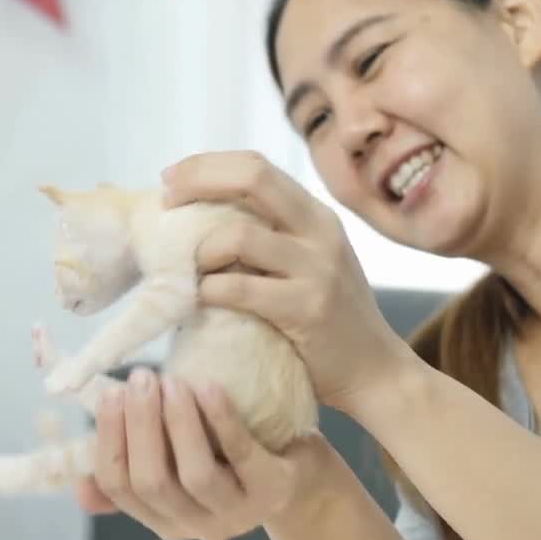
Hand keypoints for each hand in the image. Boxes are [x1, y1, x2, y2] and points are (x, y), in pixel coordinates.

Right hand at [79, 366, 332, 539]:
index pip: (118, 486)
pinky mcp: (273, 490)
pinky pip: (242, 455)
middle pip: (152, 482)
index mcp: (163, 519)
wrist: (298, 465)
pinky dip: (220, 419)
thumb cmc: (226, 453)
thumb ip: (132, 470)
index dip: (108, 441)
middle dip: (139, 426)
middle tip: (138, 378)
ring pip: (194, 475)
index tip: (108, 394)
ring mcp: (238, 513)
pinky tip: (208, 386)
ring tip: (170, 380)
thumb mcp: (176, 463)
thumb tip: (78, 485)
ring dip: (176, 423)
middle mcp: (197, 526)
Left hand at [161, 151, 414, 412]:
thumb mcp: (306, 264)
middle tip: (165, 203)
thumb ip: (268, 238)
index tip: (170, 180)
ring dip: (200, 253)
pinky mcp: (307, 307)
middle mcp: (320, 231)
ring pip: (237, 236)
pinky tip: (202, 300)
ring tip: (192, 274)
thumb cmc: (326, 322)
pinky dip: (209, 290)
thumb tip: (197, 218)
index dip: (206, 166)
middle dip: (198, 181)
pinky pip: (239, 288)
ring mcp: (317, 268)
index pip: (255, 166)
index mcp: (315, 215)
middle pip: (252, 178)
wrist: (375, 373)